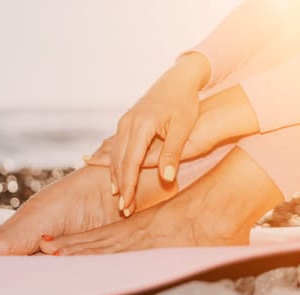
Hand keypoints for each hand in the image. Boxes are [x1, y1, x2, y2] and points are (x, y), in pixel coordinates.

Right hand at [108, 52, 210, 216]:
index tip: (127, 205)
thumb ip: (172, 154)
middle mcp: (128, 123)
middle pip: (118, 161)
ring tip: (118, 197)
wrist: (178, 80)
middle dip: (120, 186)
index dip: (128, 186)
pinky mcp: (126, 123)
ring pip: (115, 155)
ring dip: (116, 177)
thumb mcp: (183, 129)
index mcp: (141, 125)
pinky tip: (114, 177)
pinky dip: (115, 164)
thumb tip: (167, 180)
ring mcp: (124, 122)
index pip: (130, 162)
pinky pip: (116, 147)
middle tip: (124, 209)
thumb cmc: (184, 103)